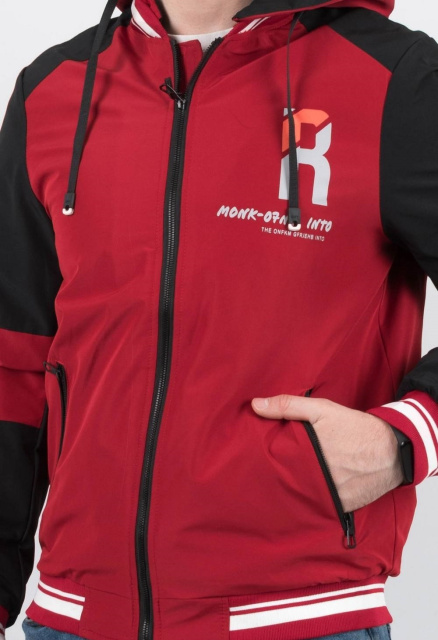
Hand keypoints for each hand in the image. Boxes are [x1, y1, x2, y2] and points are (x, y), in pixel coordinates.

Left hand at [251, 394, 404, 511]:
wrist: (391, 449)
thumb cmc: (354, 427)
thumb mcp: (320, 409)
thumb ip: (287, 406)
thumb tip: (255, 404)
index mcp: (305, 457)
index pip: (274, 468)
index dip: (264, 466)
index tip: (253, 465)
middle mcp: (316, 480)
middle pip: (286, 484)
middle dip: (278, 480)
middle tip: (266, 478)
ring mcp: (329, 496)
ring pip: (302, 498)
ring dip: (295, 492)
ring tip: (287, 486)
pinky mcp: (342, 506)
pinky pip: (321, 507)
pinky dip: (314, 501)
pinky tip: (309, 494)